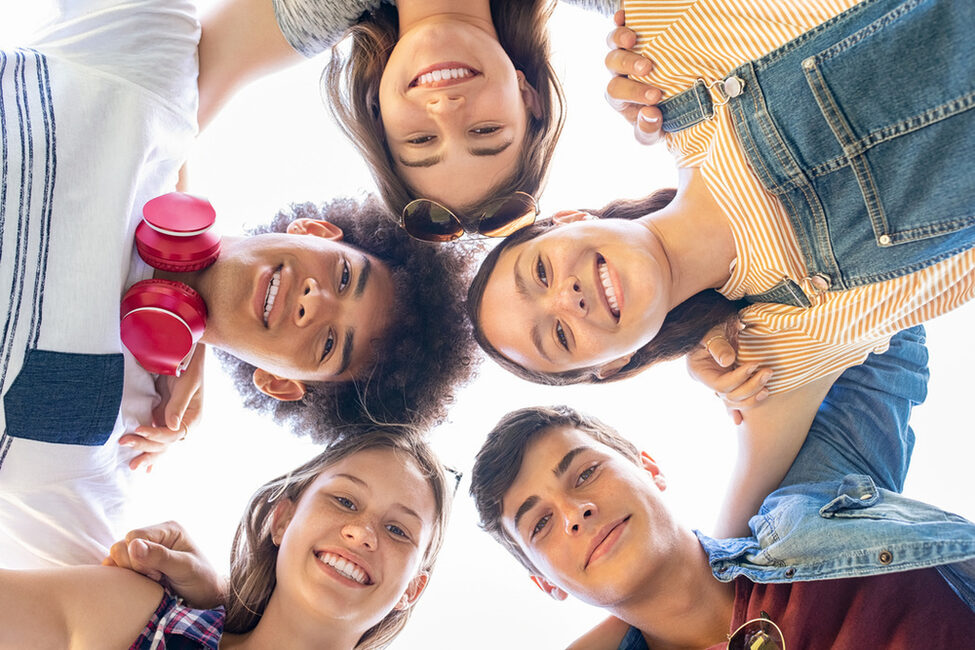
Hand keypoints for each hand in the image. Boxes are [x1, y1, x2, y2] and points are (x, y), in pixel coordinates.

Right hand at [102, 521, 224, 608]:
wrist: (205, 596)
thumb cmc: (201, 580)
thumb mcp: (185, 568)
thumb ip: (160, 557)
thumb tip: (134, 545)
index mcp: (168, 529)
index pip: (134, 536)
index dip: (138, 558)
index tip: (157, 573)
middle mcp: (155, 536)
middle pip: (121, 546)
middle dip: (134, 566)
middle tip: (157, 577)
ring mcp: (145, 549)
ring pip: (117, 557)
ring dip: (131, 573)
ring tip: (153, 579)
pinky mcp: (138, 563)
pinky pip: (117, 567)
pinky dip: (125, 577)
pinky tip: (143, 582)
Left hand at [120, 346, 204, 471]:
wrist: (186, 353)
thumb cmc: (189, 366)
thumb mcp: (187, 383)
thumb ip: (179, 404)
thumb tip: (172, 426)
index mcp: (193, 418)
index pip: (173, 434)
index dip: (156, 434)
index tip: (138, 429)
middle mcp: (184, 424)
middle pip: (165, 443)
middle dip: (146, 448)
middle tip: (126, 446)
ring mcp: (172, 422)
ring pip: (160, 444)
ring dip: (146, 453)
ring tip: (133, 465)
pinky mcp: (162, 417)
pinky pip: (154, 435)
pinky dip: (147, 446)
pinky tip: (143, 460)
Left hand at [604, 10, 663, 145]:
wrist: (674, 106)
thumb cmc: (662, 120)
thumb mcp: (655, 134)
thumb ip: (649, 130)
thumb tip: (649, 114)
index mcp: (620, 97)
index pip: (616, 93)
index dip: (633, 93)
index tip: (656, 97)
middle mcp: (619, 73)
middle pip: (613, 65)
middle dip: (628, 65)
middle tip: (648, 68)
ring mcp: (625, 53)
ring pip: (613, 43)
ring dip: (620, 39)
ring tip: (633, 39)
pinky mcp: (634, 37)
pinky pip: (621, 25)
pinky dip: (620, 20)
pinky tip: (623, 15)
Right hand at [686, 321, 771, 424]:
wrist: (717, 322)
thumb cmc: (712, 324)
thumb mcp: (712, 331)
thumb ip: (717, 345)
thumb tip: (727, 361)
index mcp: (699, 370)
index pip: (720, 385)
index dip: (738, 378)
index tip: (754, 365)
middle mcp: (707, 380)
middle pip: (729, 396)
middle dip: (750, 386)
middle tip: (768, 371)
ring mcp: (717, 383)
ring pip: (734, 401)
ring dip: (752, 396)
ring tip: (768, 386)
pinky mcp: (728, 382)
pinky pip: (732, 401)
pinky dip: (738, 410)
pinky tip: (739, 421)